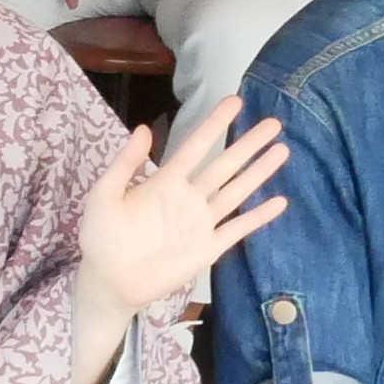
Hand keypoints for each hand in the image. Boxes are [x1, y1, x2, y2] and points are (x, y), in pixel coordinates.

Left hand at [76, 95, 290, 312]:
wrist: (108, 282)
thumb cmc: (101, 237)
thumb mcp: (104, 195)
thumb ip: (125, 164)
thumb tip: (145, 128)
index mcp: (164, 182)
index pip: (195, 147)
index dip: (214, 124)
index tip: (234, 102)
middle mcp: (188, 198)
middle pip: (224, 165)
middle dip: (248, 144)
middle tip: (273, 123)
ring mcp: (200, 223)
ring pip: (236, 191)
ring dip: (259, 172)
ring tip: (282, 151)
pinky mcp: (208, 248)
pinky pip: (237, 229)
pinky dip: (258, 217)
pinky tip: (279, 202)